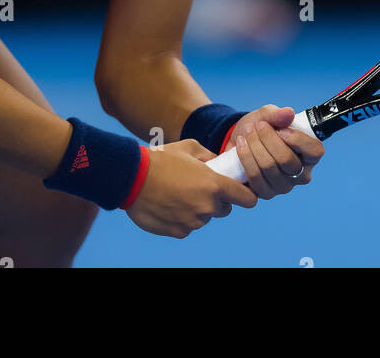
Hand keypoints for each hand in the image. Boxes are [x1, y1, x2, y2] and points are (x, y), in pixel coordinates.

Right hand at [125, 139, 256, 237]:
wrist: (132, 177)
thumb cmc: (161, 159)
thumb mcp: (190, 148)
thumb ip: (210, 157)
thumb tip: (220, 163)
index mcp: (215, 185)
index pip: (248, 199)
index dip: (246, 195)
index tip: (240, 193)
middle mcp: (208, 206)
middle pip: (224, 209)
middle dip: (216, 201)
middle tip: (198, 188)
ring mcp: (193, 221)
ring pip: (203, 218)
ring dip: (196, 209)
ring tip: (177, 194)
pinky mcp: (179, 232)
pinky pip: (187, 227)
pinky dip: (181, 219)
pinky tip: (168, 204)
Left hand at [226, 105, 324, 198]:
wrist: (240, 140)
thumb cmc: (260, 128)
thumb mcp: (267, 116)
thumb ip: (277, 114)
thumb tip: (288, 113)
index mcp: (309, 155)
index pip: (315, 151)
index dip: (297, 139)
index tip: (280, 128)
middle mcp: (300, 174)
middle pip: (286, 160)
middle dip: (268, 138)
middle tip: (258, 125)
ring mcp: (283, 186)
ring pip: (268, 167)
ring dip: (254, 145)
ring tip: (247, 132)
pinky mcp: (265, 193)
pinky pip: (255, 177)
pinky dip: (245, 157)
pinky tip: (240, 144)